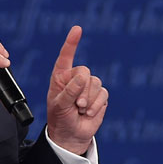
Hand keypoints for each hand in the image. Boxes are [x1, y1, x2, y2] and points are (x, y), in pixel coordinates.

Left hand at [47, 26, 107, 154]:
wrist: (71, 134)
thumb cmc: (60, 117)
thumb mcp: (59, 105)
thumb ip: (69, 90)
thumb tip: (83, 76)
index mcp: (60, 76)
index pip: (66, 56)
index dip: (72, 43)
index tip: (77, 29)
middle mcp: (75, 77)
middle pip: (84, 72)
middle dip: (80, 90)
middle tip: (75, 105)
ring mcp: (88, 86)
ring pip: (95, 83)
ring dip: (88, 100)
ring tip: (80, 110)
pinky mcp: (100, 95)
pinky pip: (103, 94)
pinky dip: (96, 106)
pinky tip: (88, 113)